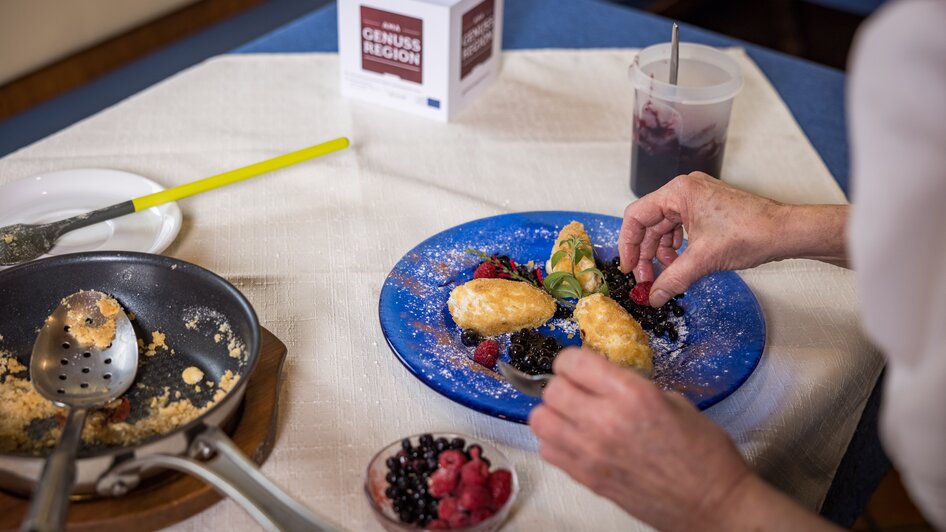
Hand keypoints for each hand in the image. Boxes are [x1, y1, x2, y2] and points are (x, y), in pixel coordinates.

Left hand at [529, 349, 839, 530]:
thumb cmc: (704, 452)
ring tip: (573, 415)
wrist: (712, 504)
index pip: (573, 362)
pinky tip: (576, 440)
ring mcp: (591, 453)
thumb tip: (603, 380)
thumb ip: (632, 386)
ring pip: (540, 419)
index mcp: (631, 394)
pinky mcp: (586, 478)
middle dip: (563, 384)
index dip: (574, 361)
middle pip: (552, 389)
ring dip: (554, 413)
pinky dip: (555, 441)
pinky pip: (547, 450)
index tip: (582, 367)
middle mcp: (604, 421)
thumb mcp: (674, 401)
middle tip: (579, 390)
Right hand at [618, 172, 789, 306]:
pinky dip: (677, 248)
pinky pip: (680, 228)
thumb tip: (654, 296)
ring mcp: (697, 199)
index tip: (629, 268)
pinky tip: (680, 265)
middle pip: (649, 223)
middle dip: (646, 253)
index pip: (637, 216)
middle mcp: (685, 191)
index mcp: (679, 192)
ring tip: (665, 275)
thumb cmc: (751, 232)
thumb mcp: (703, 259)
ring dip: (661, 253)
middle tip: (646, 280)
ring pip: (664, 228)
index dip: (628, 244)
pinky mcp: (707, 210)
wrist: (785, 232)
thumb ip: (672, 278)